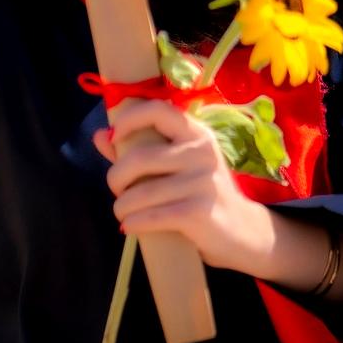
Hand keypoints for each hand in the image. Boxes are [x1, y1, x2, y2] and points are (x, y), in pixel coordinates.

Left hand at [92, 98, 269, 272]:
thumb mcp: (176, 166)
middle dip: (116, 178)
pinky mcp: (199, 212)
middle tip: (118, 190)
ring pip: (140, 192)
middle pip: (139, 157)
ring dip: (122, 207)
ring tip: (123, 213)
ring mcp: (202, 182)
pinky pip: (151, 216)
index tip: (114, 136)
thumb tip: (100, 135)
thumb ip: (137, 149)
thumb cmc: (200, 194)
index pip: (158, 110)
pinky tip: (130, 226)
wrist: (243, 232)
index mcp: (195, 133)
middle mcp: (201, 152)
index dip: (128, 119)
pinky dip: (133, 222)